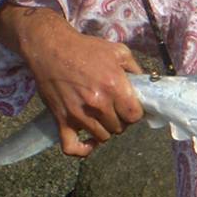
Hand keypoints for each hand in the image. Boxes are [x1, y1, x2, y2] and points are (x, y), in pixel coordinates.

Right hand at [0, 5, 143, 156]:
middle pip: (119, 128)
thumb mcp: (118, 51)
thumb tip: (146, 86)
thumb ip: (136, 69)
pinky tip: (89, 140)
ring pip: (102, 137)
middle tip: (114, 109)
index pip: (135, 116)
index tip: (129, 107)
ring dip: (105, 130)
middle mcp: (98, 103)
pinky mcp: (62, 120)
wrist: (50, 47)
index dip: (134, 113)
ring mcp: (79, 114)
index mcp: (114, 86)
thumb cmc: (85, 49)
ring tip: (101, 118)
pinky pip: (72, 147)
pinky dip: (83, 149)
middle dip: (120, 120)